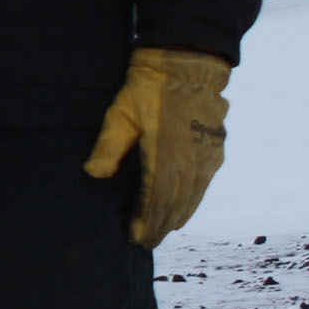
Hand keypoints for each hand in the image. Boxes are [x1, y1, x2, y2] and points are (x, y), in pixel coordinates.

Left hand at [82, 46, 232, 246]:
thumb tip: (93, 173)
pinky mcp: (215, 149)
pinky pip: (204, 184)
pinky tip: (183, 213)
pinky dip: (192, 202)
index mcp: (164, 150)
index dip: (146, 219)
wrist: (189, 65)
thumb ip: (109, 145)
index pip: (155, 196)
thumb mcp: (121, 112)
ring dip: (177, 217)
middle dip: (160, 225)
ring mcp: (206, 154)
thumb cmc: (149, 88)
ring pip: (192, 196)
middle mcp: (189, 157)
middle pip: (175, 202)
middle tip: (146, 243)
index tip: (136, 237)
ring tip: (161, 233)